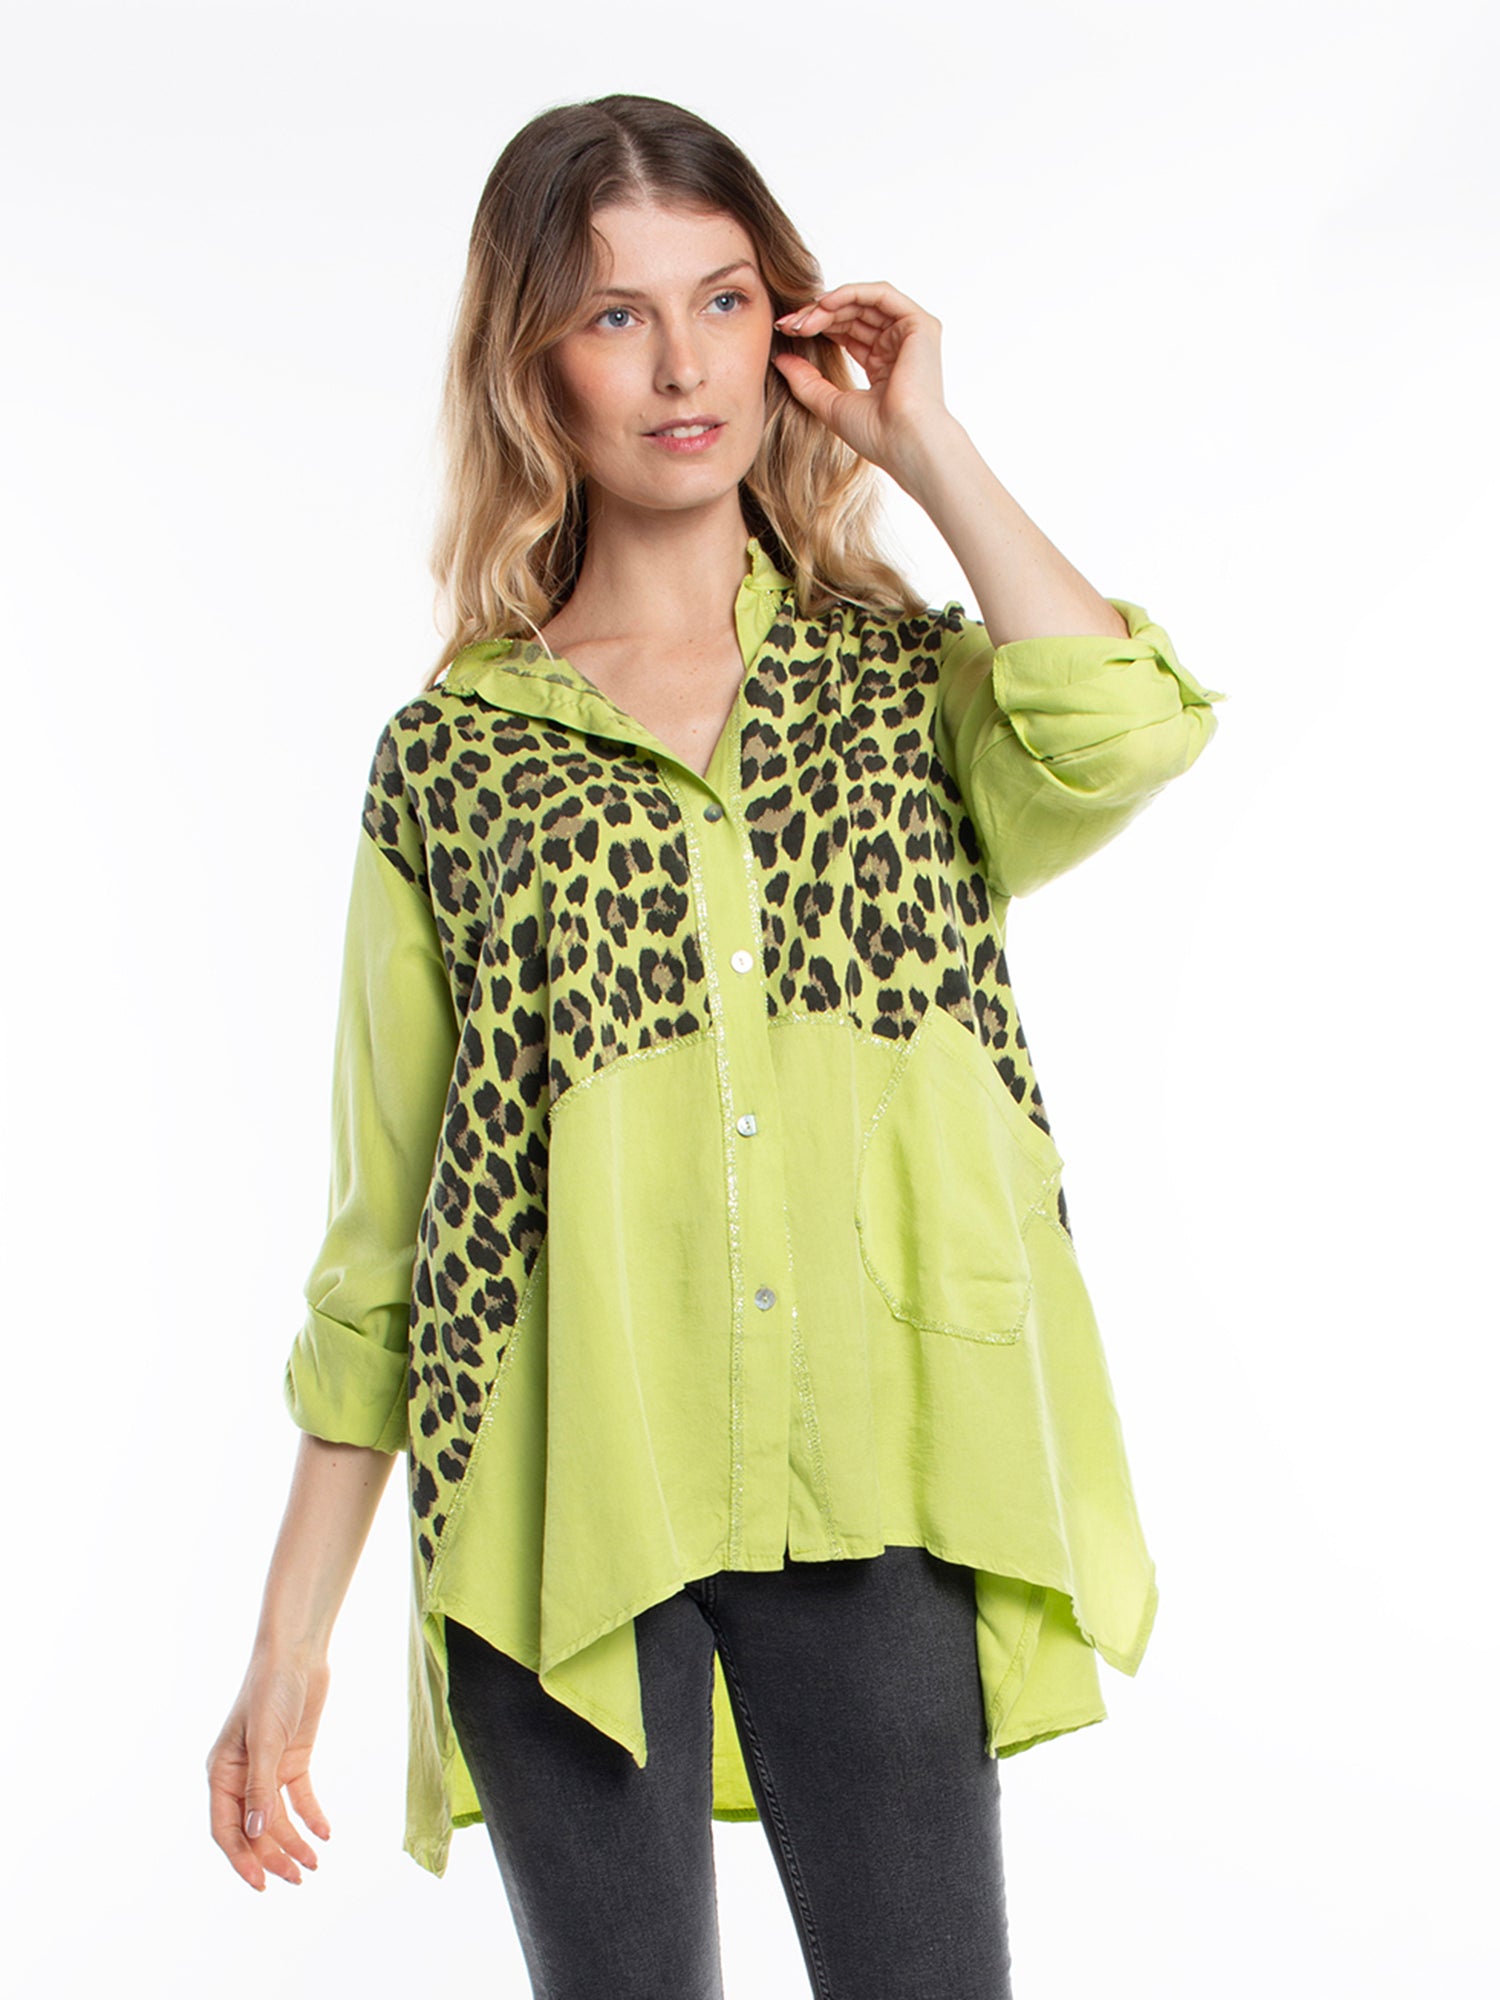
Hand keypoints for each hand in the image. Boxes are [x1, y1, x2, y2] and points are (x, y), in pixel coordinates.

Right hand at [206, 1653, 332, 1890]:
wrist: (297, 1654)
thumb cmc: (270, 1689)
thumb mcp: (265, 1738)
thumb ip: (260, 1785)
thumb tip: (256, 1832)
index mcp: (221, 1773)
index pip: (226, 1828)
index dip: (242, 1858)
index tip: (261, 1883)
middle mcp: (241, 1777)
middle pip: (255, 1829)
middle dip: (273, 1856)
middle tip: (298, 1878)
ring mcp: (268, 1770)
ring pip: (278, 1819)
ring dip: (294, 1842)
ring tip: (314, 1864)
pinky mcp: (293, 1760)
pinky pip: (300, 1798)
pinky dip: (311, 1816)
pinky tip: (325, 1833)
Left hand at [771, 281, 952, 487]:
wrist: (904, 444)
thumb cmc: (876, 435)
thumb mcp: (829, 404)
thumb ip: (806, 380)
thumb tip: (781, 359)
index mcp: (882, 365)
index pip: (846, 332)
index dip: (816, 326)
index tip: (786, 332)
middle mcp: (898, 345)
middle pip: (852, 314)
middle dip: (817, 316)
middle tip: (788, 326)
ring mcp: (910, 334)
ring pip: (863, 301)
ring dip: (828, 307)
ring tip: (802, 322)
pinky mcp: (919, 324)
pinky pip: (881, 294)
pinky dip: (851, 293)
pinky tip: (824, 304)